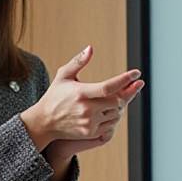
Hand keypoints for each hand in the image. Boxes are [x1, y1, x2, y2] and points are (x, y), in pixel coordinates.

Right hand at [21, 45, 142, 148]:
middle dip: (128, 92)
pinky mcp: (91, 132)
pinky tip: (114, 108)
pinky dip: (115, 116)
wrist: (44, 122)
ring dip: (121, 104)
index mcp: (81, 93)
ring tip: (122, 95)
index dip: (125, 80)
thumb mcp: (63, 75)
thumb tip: (91, 48)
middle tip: (135, 84)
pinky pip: (111, 124)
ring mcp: (89, 122)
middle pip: (117, 101)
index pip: (108, 87)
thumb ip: (78, 61)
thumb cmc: (54, 96)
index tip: (136, 73)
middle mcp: (86, 109)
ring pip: (116, 113)